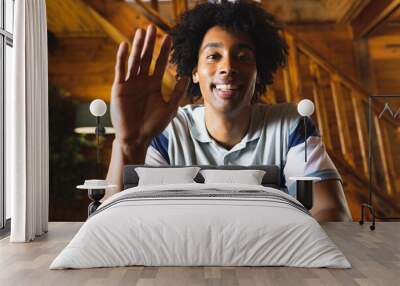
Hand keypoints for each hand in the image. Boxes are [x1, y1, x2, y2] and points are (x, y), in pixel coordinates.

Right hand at [111, 25, 188, 147]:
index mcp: (153, 85)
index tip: (169, 37)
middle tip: (152, 27)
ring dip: (137, 46)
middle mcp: (142, 81)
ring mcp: (130, 83)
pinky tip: (125, 46)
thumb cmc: (153, 125)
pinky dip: (123, 58)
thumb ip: (177, 93)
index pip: (159, 63)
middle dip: (150, 43)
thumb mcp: (169, 108)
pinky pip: (121, 70)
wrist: (137, 138)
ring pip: (134, 61)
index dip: (164, 51)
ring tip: (140, 32)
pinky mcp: (120, 88)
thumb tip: (186, 77)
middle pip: (146, 58)